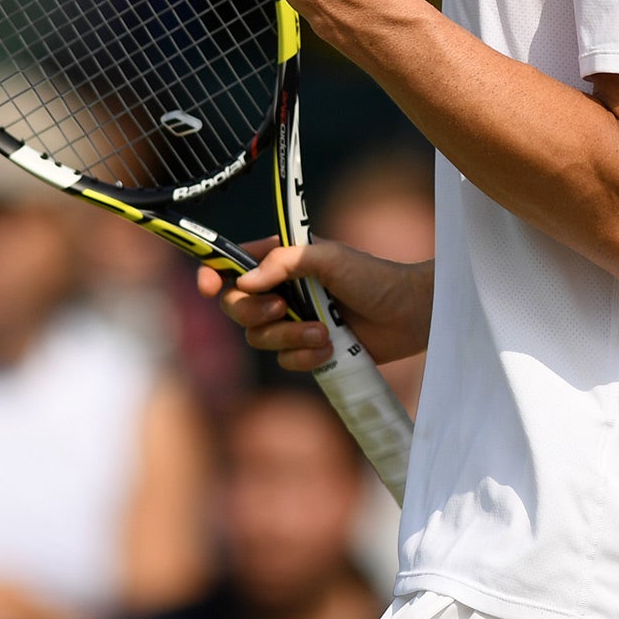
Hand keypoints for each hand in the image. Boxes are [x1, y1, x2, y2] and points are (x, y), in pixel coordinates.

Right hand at [195, 236, 432, 371]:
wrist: (410, 315)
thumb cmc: (374, 277)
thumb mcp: (329, 258)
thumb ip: (284, 263)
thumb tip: (245, 281)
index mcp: (282, 260)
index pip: (233, 264)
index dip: (214, 273)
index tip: (209, 284)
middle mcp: (282, 290)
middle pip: (237, 306)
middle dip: (254, 312)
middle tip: (283, 309)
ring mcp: (294, 322)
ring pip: (259, 338)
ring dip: (289, 337)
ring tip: (323, 332)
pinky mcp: (308, 350)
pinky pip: (285, 361)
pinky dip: (304, 357)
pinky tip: (330, 348)